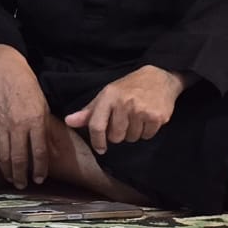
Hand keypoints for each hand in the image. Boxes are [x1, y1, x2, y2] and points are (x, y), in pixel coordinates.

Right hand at [0, 44, 51, 190]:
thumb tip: (54, 151)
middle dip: (21, 175)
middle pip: (19, 158)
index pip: (38, 152)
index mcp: (35, 121)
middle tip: (23, 186)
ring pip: (3, 156)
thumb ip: (47, 129)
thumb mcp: (43, 105)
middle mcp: (17, 125)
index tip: (39, 179)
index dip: (39, 169)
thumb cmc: (26, 85)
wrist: (2, 69)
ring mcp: (0, 125)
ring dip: (7, 172)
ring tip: (11, 181)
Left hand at [64, 65, 188, 154]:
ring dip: (133, 132)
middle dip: (118, 134)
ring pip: (132, 138)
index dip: (97, 140)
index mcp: (108, 97)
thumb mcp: (106, 95)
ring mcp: (141, 110)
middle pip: (116, 137)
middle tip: (123, 121)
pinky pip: (147, 136)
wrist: (158, 78)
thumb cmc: (128, 88)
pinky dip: (146, 131)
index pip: (97, 125)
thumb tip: (68, 121)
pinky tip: (147, 118)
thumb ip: (88, 111)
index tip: (100, 148)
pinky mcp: (157, 117)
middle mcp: (124, 103)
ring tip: (136, 117)